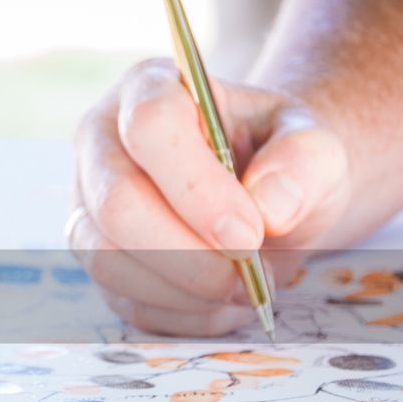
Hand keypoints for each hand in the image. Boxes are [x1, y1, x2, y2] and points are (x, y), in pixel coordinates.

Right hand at [69, 58, 350, 335]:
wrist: (265, 198)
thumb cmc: (280, 162)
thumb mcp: (314, 146)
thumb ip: (305, 161)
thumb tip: (271, 207)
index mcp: (150, 88)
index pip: (150, 126)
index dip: (197, 187)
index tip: (250, 234)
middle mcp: (102, 142)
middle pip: (117, 203)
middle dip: (188, 255)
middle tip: (250, 278)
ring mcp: (88, 202)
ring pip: (107, 258)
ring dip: (185, 290)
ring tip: (244, 290)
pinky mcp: (94, 257)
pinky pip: (122, 299)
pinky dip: (180, 313)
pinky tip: (221, 301)